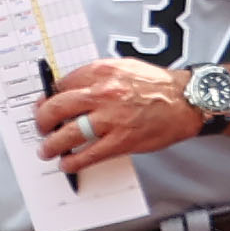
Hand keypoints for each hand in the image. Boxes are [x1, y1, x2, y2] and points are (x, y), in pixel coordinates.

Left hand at [37, 56, 202, 171]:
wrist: (188, 100)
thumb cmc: (156, 85)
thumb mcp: (122, 67)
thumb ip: (94, 77)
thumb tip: (67, 90)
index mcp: (100, 72)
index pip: (60, 86)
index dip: (48, 98)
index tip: (44, 106)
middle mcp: (103, 93)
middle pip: (57, 108)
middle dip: (42, 121)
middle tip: (41, 128)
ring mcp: (112, 118)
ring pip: (68, 134)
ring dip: (52, 145)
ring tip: (46, 149)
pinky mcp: (123, 140)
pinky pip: (90, 154)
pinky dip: (74, 161)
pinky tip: (67, 163)